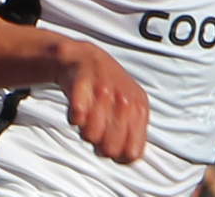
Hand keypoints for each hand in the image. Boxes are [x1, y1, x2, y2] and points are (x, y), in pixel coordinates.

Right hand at [53, 37, 148, 162]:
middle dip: (99, 146)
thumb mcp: (130, 107)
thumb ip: (132, 132)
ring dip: (85, 131)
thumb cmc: (108, 89)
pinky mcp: (82, 83)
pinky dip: (74, 118)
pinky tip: (77, 110)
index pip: (132, 152)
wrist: (84, 57)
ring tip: (87, 119)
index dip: (118, 156)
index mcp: (140, 108)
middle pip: (110, 148)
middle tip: (96, 132)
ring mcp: (104, 90)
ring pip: (91, 136)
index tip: (109, 146)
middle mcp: (125, 99)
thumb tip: (124, 158)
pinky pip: (77, 117)